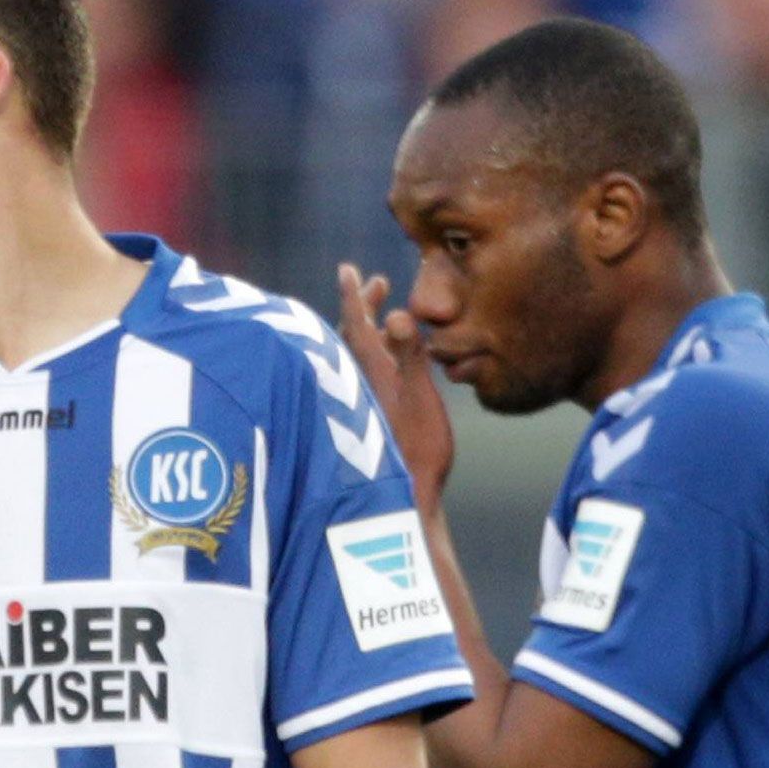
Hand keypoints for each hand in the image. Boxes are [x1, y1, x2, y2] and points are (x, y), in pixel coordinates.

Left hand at [337, 266, 454, 503]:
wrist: (404, 498)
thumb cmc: (417, 449)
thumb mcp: (421, 398)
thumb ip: (409, 355)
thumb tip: (394, 314)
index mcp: (370, 371)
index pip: (355, 322)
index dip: (353, 294)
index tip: (348, 269)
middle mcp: (357, 382)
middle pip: (351, 334)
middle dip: (362, 306)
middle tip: (377, 283)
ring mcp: (358, 400)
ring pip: (353, 355)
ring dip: (365, 330)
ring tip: (380, 317)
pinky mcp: (364, 417)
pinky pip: (359, 374)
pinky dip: (369, 355)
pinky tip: (384, 366)